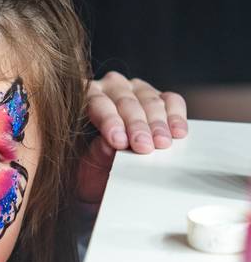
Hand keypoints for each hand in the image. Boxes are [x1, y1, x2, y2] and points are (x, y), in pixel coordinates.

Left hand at [77, 72, 187, 202]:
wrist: (105, 174)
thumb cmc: (90, 167)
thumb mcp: (87, 167)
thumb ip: (96, 154)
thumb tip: (108, 146)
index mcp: (83, 98)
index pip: (96, 103)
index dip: (110, 122)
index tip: (119, 142)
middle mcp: (109, 88)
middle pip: (125, 101)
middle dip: (136, 125)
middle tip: (144, 146)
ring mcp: (135, 89)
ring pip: (150, 100)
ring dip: (157, 124)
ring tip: (162, 143)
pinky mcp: (160, 97)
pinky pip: (171, 101)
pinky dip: (176, 116)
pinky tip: (178, 132)